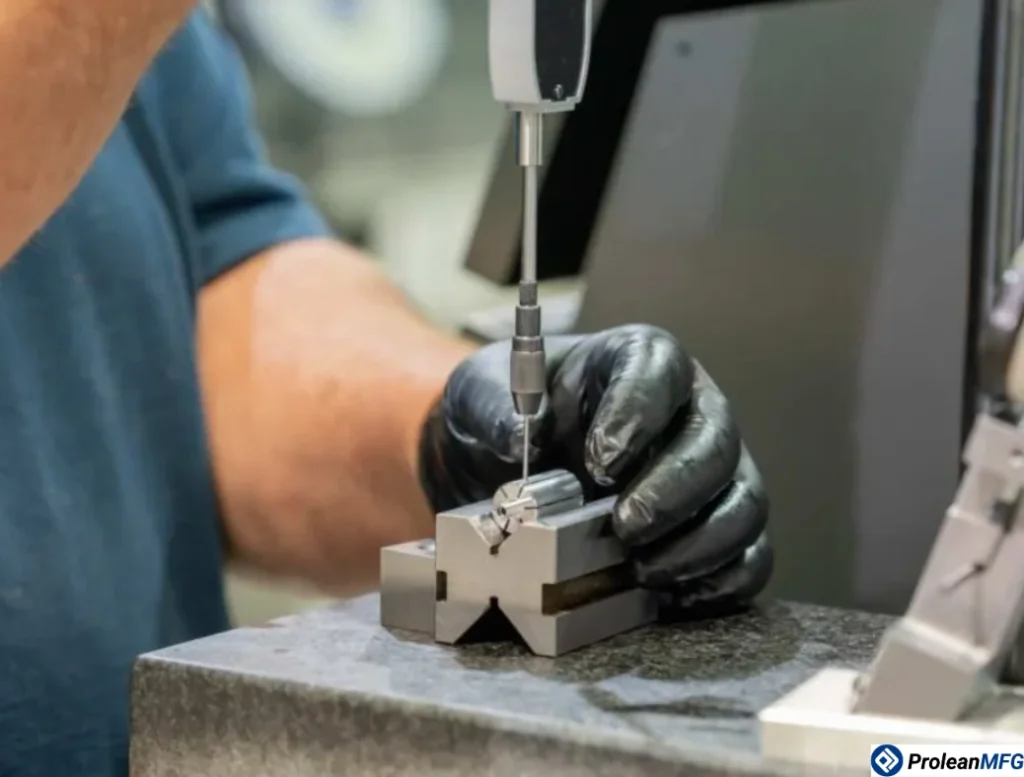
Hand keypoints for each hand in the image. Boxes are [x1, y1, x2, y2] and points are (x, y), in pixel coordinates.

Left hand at [418, 324, 771, 610]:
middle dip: (674, 488)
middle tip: (626, 526)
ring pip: (744, 501)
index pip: (659, 369)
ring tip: (643, 570)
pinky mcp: (716, 527)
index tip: (600, 461)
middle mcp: (688, 410)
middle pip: (714, 440)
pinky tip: (671, 597)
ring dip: (701, 542)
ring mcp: (712, 472)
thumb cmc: (506, 415)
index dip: (638, 413)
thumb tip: (517, 440)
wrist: (502, 464)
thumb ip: (494, 408)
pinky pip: (748, 557)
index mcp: (634, 362)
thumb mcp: (481, 396)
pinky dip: (720, 582)